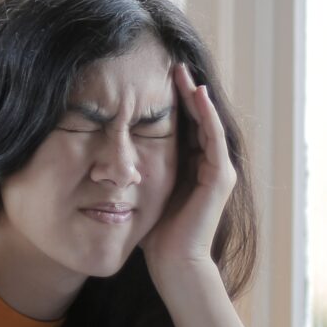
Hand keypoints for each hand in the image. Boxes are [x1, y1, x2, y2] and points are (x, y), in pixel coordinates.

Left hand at [141, 63, 236, 276]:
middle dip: (184, 91)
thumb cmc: (155, 234)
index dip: (171, 102)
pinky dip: (206, 114)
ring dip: (196, 95)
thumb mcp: (142, 190)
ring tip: (182, 71)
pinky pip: (213, 137)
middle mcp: (207, 164)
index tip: (153, 78)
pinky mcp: (221, 177)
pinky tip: (196, 94)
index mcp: (190, 166)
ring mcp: (218, 169)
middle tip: (171, 64)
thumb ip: (135, 171)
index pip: (183, 125)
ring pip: (207, 122)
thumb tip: (106, 155)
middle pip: (197, 118)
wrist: (174, 262)